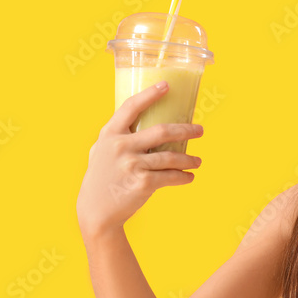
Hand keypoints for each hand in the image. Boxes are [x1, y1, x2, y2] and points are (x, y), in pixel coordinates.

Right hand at [77, 82, 202, 238]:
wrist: (96, 211)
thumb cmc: (101, 179)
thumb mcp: (101, 152)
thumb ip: (116, 137)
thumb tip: (140, 122)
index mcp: (110, 134)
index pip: (131, 107)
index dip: (150, 94)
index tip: (167, 86)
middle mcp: (120, 146)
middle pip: (162, 131)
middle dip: (187, 129)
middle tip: (201, 130)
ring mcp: (132, 164)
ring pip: (171, 157)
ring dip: (189, 159)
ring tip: (197, 161)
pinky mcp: (142, 183)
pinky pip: (171, 177)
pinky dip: (183, 177)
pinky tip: (189, 177)